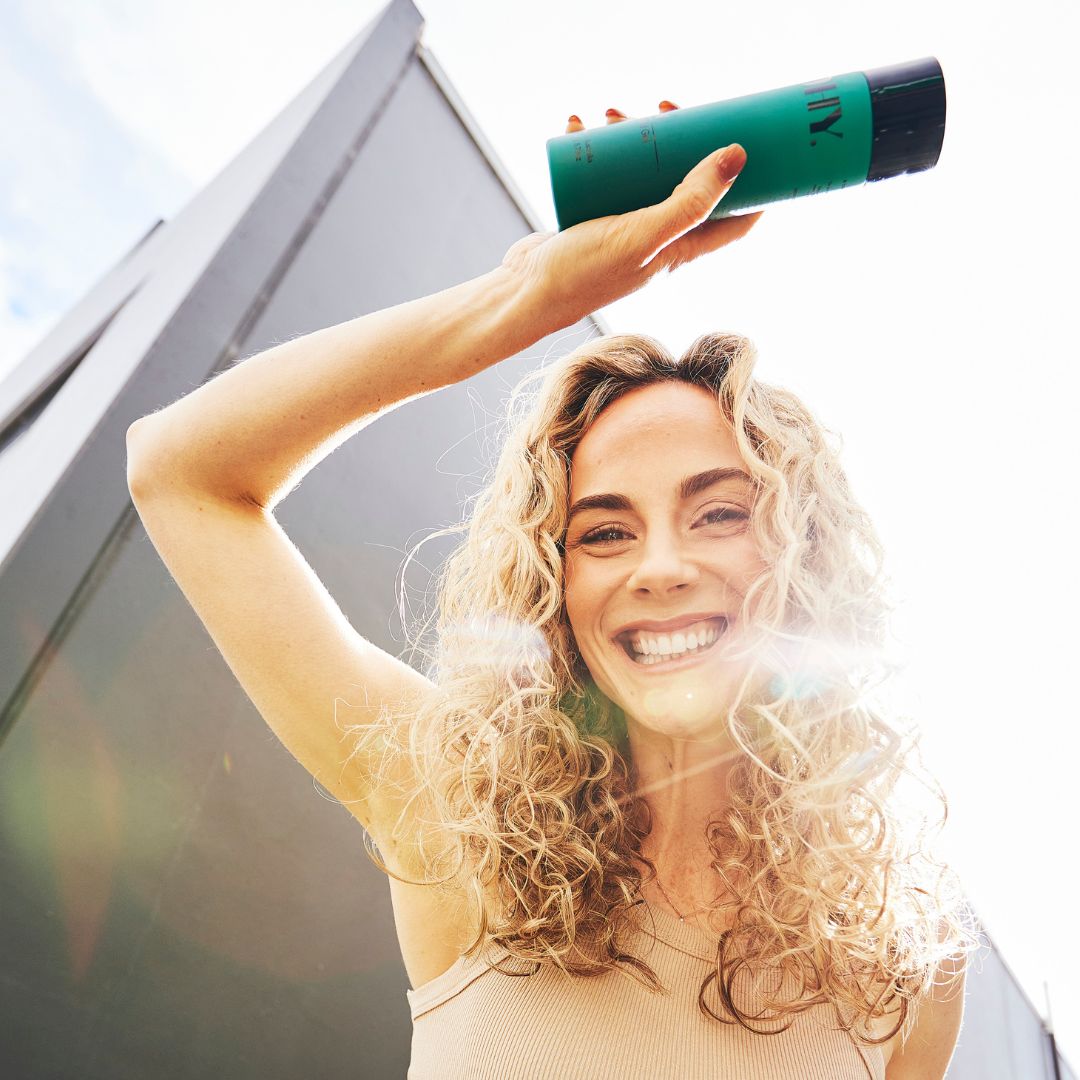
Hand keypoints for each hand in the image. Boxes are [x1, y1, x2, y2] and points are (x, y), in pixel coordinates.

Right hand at [501, 101, 762, 330]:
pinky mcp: (591, 217)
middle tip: (666, 109)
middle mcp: (656, 237)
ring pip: (642, 172)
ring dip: (632, 136)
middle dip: (682, 141)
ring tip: (611, 115)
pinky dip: (593, 146)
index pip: (734, 221)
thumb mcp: (642, 236)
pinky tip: (579, 126)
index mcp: (679, 249)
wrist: (524, 293)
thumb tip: (737, 156)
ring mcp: (623, 227)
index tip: (755, 146)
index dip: (754, 187)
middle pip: (687, 182)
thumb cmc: (584, 275)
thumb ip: (690, 202)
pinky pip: (602, 174)